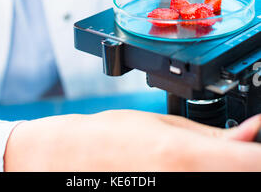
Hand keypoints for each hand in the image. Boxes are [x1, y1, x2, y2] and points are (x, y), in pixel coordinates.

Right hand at [4, 110, 260, 171]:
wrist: (68, 161)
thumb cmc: (108, 137)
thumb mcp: (162, 124)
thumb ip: (213, 135)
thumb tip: (251, 132)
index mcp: (186, 156)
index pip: (252, 161)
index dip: (259, 152)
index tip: (255, 145)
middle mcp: (186, 183)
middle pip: (240, 174)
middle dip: (240, 161)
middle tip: (229, 152)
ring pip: (220, 181)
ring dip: (221, 170)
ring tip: (200, 159)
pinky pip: (199, 186)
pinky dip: (203, 178)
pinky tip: (182, 170)